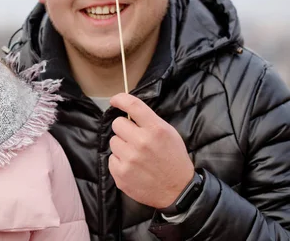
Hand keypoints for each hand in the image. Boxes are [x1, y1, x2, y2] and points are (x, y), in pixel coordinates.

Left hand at [108, 93, 193, 208]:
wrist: (178, 191)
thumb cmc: (173, 159)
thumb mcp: (169, 134)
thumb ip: (150, 122)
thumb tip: (128, 112)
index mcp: (155, 129)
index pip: (133, 106)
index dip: (120, 99)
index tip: (115, 100)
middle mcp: (141, 142)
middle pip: (117, 124)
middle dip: (124, 129)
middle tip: (134, 138)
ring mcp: (129, 159)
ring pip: (113, 141)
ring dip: (122, 146)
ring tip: (135, 155)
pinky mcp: (120, 174)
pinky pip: (111, 159)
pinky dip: (119, 161)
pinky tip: (132, 167)